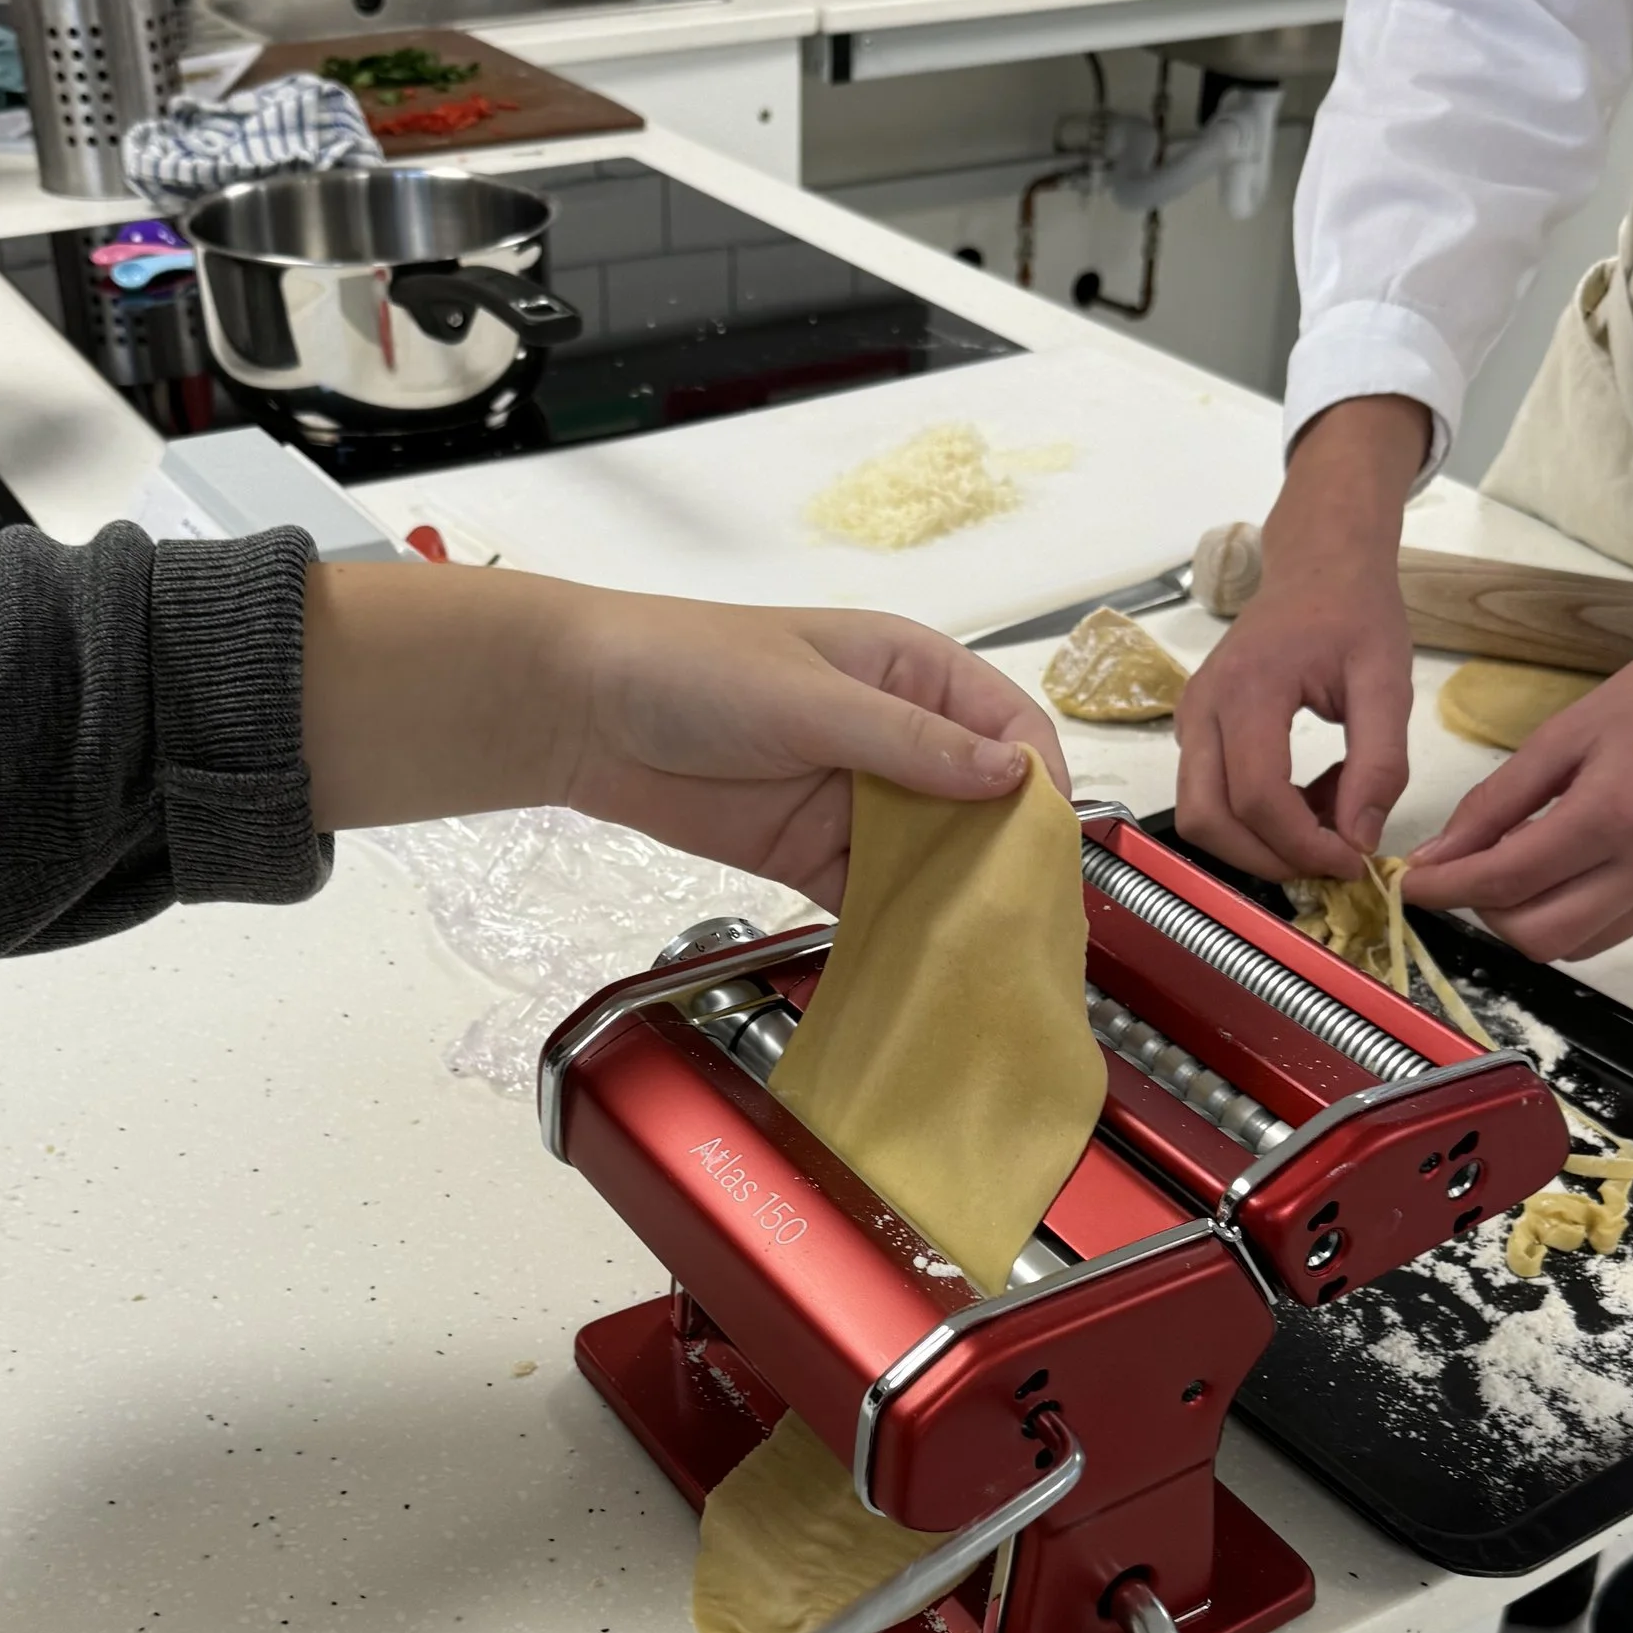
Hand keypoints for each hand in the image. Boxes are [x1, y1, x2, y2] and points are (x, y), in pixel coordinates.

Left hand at [304, 564, 1064, 901]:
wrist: (583, 711)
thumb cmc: (692, 668)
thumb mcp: (810, 698)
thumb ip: (911, 743)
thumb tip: (1010, 774)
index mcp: (912, 672)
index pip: (1009, 726)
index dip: (1038, 784)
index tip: (1049, 846)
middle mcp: (898, 736)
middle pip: (982, 804)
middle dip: (1007, 859)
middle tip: (1031, 922)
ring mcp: (857, 800)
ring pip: (934, 859)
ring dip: (957, 903)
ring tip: (988, 955)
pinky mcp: (814, 855)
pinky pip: (875, 899)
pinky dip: (899, 931)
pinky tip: (922, 964)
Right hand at [1172, 393, 1428, 879]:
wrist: (1318, 564)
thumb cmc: (1355, 612)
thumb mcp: (1388, 682)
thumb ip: (1381, 764)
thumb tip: (1359, 839)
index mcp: (1251, 688)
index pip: (1258, 797)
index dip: (1302, 845)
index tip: (1353, 859)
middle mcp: (1203, 707)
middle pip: (1210, 821)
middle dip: (1270, 859)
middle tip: (1331, 858)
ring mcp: (1189, 719)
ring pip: (1200, 818)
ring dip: (1258, 845)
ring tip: (1321, 823)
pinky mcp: (1192, 730)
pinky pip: (1207, 798)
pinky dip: (1251, 822)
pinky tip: (1304, 799)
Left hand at [1406, 492, 1632, 960]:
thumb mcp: (1569, 731)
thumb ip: (1496, 802)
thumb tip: (1439, 859)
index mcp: (1617, 812)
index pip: (1506, 882)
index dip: (1447, 890)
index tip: (1413, 885)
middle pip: (1540, 938)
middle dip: (1493, 914)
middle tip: (1479, 873)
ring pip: (1585, 943)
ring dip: (1544, 914)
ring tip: (1543, 858)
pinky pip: (1631, 927)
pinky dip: (1596, 907)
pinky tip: (1601, 859)